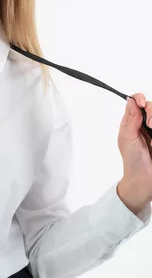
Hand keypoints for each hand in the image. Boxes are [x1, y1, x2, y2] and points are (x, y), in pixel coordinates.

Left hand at [117, 93, 151, 208]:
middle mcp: (145, 123)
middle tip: (150, 124)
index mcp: (133, 121)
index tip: (142, 103)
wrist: (144, 179)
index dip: (140, 99)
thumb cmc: (132, 160)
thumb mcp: (127, 137)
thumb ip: (131, 118)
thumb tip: (131, 100)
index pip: (137, 101)